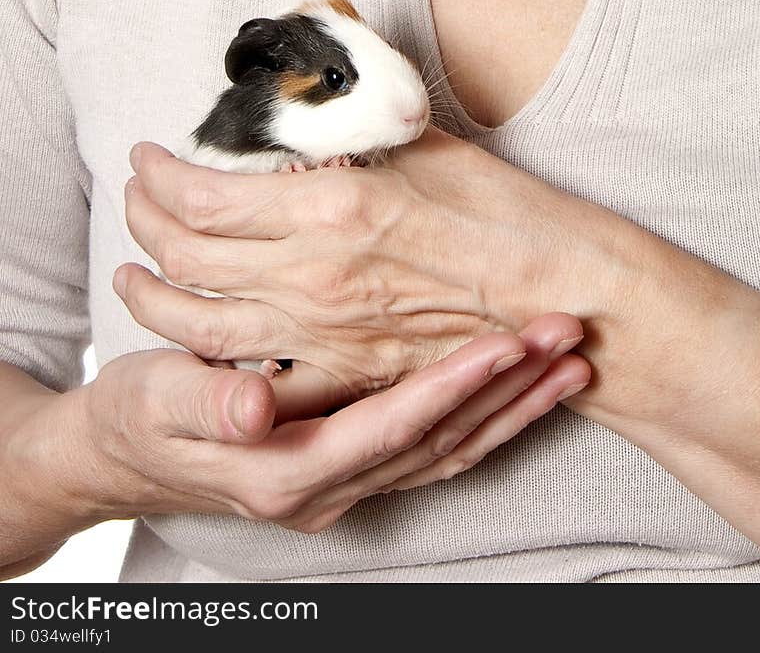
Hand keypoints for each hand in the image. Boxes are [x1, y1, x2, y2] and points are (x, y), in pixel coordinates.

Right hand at [52, 320, 588, 530]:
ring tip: (570, 358)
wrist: (125, 454)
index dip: (451, 385)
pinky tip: (520, 383)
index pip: (391, 427)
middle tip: (570, 336)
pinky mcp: (354, 466)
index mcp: (287, 471)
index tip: (506, 342)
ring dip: (514, 404)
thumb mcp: (156, 400)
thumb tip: (254, 402)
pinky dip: (485, 415)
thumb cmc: (141, 416)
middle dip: (511, 390)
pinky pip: (437, 447)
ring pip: (451, 448)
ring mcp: (346, 484)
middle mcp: (328, 489)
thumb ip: (207, 401)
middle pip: (440, 442)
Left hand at [118, 129, 586, 397]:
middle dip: (144, 223)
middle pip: (186, 257)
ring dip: (151, 296)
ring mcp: (324, 335)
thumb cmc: (505, 211)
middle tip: (138, 198)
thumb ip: (357, 65)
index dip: (158, 176)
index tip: (146, 157)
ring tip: (134, 274)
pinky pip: (251, 378)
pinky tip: (197, 339)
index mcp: (328, 205)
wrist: (565, 296)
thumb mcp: (425, 128)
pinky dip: (210, 357)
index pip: (203, 196)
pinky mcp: (345, 374)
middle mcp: (312, 277)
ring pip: (199, 324)